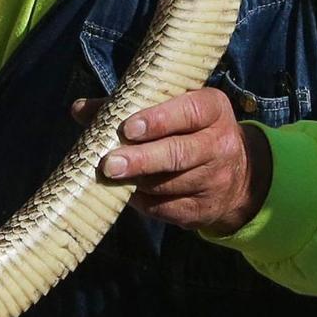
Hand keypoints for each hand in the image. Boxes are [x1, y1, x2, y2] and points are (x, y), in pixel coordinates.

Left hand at [72, 87, 272, 234]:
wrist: (238, 174)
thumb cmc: (189, 129)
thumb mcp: (172, 107)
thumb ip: (127, 105)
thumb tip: (78, 109)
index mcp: (213, 109)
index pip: (189, 111)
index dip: (159, 120)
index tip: (128, 128)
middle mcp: (220, 144)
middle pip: (178, 154)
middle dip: (141, 159)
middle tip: (109, 163)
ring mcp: (215, 180)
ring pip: (169, 184)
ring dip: (137, 181)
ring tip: (111, 176)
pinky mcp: (204, 210)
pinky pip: (166, 208)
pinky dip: (142, 201)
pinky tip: (127, 193)